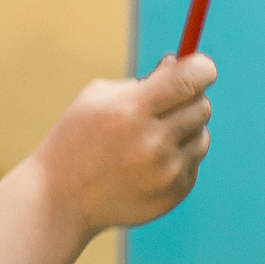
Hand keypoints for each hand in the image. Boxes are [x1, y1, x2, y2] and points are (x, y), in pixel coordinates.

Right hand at [31, 53, 215, 233]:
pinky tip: (148, 164)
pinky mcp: (173, 194)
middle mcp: (153, 143)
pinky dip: (178, 157)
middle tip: (169, 103)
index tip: (201, 68)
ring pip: (201, 136)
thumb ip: (143, 80)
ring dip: (185, 130)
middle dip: (191, 98)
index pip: (189, 80)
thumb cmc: (77, 139)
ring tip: (153, 137)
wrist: (62, 200)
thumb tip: (177, 64)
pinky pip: (193, 163)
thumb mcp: (96, 98)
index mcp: (132, 111)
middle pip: (201, 106)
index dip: (203, 68)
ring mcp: (166, 172)